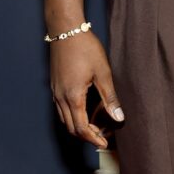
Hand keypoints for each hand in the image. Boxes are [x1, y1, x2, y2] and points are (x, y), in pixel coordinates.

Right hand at [48, 31, 124, 149]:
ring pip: (64, 120)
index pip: (81, 128)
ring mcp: (55, 92)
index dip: (93, 139)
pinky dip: (72, 117)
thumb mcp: (103, 72)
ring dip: (79, 127)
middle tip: (102, 138)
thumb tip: (119, 117)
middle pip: (71, 128)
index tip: (104, 144)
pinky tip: (84, 112)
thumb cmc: (84, 47)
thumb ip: (110, 97)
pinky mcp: (54, 86)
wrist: (65, 29)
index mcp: (73, 97)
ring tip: (95, 127)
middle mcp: (60, 98)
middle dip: (86, 136)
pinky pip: (61, 109)